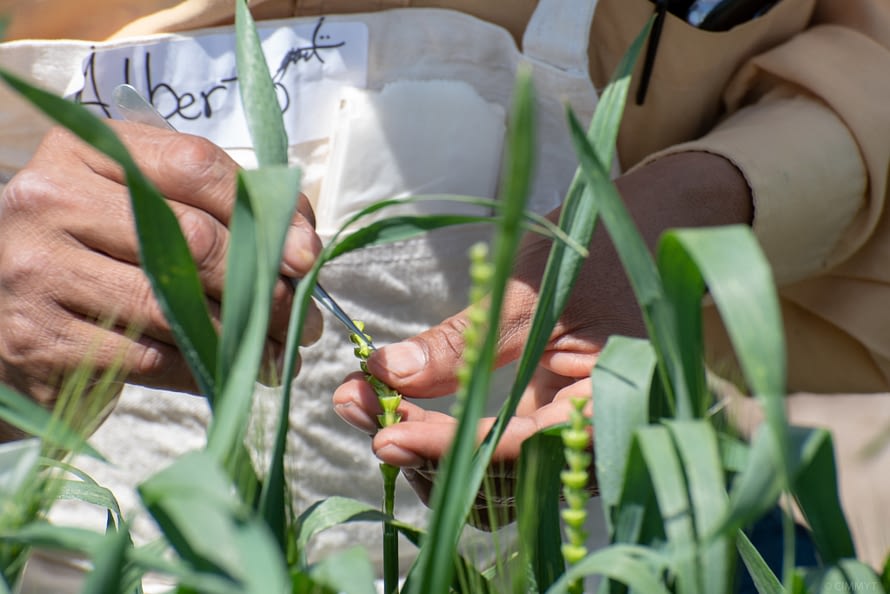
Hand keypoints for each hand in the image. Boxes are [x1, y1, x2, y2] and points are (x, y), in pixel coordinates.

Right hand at [0, 122, 322, 438]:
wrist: (2, 315)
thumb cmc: (94, 253)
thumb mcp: (144, 206)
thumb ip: (220, 205)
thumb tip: (304, 241)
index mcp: (85, 149)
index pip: (195, 164)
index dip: (265, 212)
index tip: (308, 255)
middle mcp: (51, 198)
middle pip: (194, 239)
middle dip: (266, 286)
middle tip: (305, 318)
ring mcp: (37, 269)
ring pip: (176, 305)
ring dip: (246, 336)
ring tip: (282, 351)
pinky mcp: (39, 338)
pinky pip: (150, 358)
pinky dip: (205, 367)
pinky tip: (236, 370)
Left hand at [332, 151, 751, 498]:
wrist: (651, 235)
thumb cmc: (601, 251)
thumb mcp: (527, 289)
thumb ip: (464, 340)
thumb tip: (387, 372)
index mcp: (605, 406)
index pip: (519, 450)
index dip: (449, 449)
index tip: (385, 436)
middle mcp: (588, 435)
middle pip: (497, 475)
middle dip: (421, 449)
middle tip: (355, 407)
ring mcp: (565, 429)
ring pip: (487, 469)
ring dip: (423, 443)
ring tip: (364, 402)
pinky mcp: (544, 416)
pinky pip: (489, 443)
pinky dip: (441, 428)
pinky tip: (400, 402)